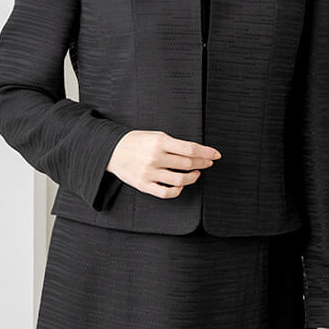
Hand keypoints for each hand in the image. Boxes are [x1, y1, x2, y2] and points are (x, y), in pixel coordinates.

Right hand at [106, 130, 221, 198]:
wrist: (113, 150)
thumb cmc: (137, 141)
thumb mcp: (156, 135)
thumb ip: (174, 144)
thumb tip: (195, 152)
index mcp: (160, 142)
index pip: (190, 149)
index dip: (206, 152)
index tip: (216, 154)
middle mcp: (156, 158)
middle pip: (188, 164)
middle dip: (203, 163)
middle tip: (209, 162)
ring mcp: (150, 173)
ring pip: (180, 180)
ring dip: (193, 177)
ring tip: (196, 173)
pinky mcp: (144, 185)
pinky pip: (166, 193)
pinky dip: (177, 191)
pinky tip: (181, 186)